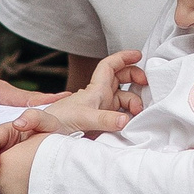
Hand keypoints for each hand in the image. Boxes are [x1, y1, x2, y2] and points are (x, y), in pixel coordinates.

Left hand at [25, 50, 144, 137]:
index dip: (123, 57)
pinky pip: (122, 114)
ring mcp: (103, 109)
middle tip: (146, 85)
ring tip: (138, 112)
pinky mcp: (103, 123)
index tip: (138, 55)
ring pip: (125, 98)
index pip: (109, 66)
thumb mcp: (82, 119)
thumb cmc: (58, 123)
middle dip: (135, 77)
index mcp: (95, 90)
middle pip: (121, 78)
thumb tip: (125, 121)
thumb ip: (104, 120)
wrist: (46, 137)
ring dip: (135, 102)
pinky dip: (131, 115)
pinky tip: (135, 122)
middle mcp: (100, 96)